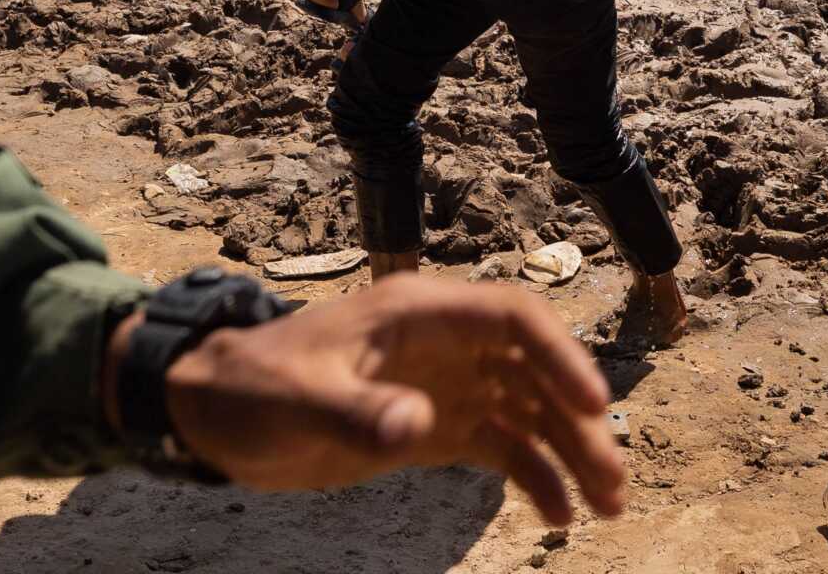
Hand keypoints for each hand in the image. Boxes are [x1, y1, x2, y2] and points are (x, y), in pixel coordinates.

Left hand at [158, 274, 625, 523]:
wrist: (213, 411)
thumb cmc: (250, 388)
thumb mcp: (297, 399)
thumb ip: (356, 410)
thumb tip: (418, 425)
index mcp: (418, 314)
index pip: (511, 318)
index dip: (560, 355)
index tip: (594, 406)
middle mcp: (443, 344)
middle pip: (534, 370)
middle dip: (579, 422)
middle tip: (614, 481)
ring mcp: (441, 385)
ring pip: (528, 410)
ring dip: (569, 453)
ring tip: (606, 507)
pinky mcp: (430, 427)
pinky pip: (500, 446)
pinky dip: (532, 476)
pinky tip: (555, 514)